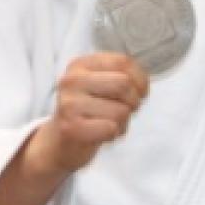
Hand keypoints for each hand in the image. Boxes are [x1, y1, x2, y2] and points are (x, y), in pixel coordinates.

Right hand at [25, 53, 149, 177]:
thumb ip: (125, 77)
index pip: (123, 62)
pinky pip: (111, 128)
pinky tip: (100, 133)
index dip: (141, 80)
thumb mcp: (105, 86)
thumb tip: (142, 86)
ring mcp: (69, 103)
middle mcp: (71, 80)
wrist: (62, 142)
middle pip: (124, 84)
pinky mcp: (70, 127)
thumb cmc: (93, 111)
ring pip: (121, 110)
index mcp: (81, 64)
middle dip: (133, 101)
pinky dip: (113, 134)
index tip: (138, 93)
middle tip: (122, 110)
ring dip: (123, 122)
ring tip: (106, 123)